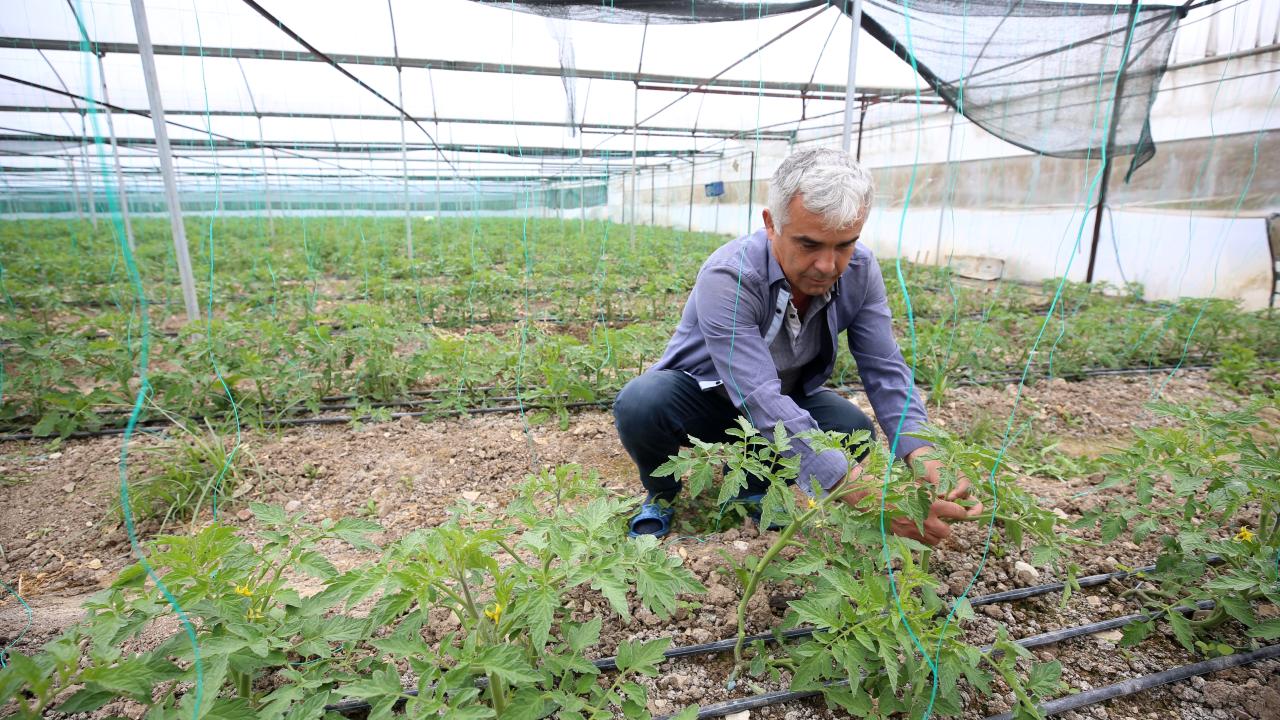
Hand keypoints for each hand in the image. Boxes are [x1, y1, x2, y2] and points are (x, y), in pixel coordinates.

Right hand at [832, 449, 983, 545]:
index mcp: (931, 504)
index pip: (957, 512)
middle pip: (947, 532)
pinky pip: (921, 543)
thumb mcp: (916, 487)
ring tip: (931, 527)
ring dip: (936, 535)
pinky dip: (923, 539)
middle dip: (947, 528)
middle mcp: (926, 520)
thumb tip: (945, 497)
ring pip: (935, 541)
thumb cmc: (895, 488)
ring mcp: (915, 531)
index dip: (961, 512)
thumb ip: (932, 495)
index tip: (961, 511)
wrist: (874, 498)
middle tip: (943, 521)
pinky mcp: (905, 537)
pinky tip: (918, 531)